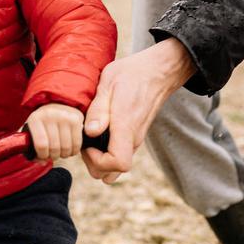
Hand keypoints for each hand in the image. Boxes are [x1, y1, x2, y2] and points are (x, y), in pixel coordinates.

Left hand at [25, 103, 83, 160]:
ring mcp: (64, 116)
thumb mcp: (33, 131)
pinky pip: (77, 144)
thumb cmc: (43, 124)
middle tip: (53, 154)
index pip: (41, 145)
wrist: (58, 105)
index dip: (43, 155)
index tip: (44, 155)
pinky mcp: (76, 119)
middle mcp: (50, 115)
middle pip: (54, 147)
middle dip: (54, 156)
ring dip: (64, 155)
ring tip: (61, 152)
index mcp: (35, 119)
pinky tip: (70, 149)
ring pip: (66, 147)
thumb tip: (42, 162)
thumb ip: (31, 149)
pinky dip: (74, 151)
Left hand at [81, 38, 196, 183]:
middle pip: (114, 172)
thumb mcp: (109, 82)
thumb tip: (90, 132)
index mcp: (126, 126)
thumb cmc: (132, 73)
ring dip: (101, 161)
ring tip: (91, 138)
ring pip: (117, 167)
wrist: (158, 71)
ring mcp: (136, 139)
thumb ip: (99, 109)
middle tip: (85, 142)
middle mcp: (134, 138)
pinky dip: (108, 152)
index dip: (98, 161)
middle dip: (95, 164)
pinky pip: (121, 154)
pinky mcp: (135, 136)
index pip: (119, 163)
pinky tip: (100, 132)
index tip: (88, 145)